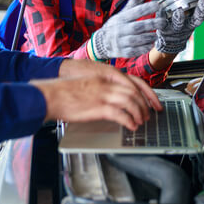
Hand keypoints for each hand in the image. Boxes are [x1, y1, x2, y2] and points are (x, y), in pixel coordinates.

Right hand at [31, 66, 161, 129]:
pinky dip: (129, 120)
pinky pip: (121, 114)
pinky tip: (131, 126)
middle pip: (135, 92)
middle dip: (145, 104)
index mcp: (105, 77)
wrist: (50, 95)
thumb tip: (111, 99)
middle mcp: (107, 84)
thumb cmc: (64, 93)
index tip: (153, 101)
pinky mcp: (99, 107)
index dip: (147, 93)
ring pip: (131, 102)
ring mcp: (103, 95)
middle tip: (148, 114)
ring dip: (139, 113)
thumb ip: (101, 88)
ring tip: (141, 121)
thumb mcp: (87, 85)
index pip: (134, 82)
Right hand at [91, 0, 164, 58]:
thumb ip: (133, 2)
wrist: (101, 42)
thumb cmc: (116, 25)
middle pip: (137, 26)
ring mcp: (121, 41)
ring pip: (136, 40)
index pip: (135, 11)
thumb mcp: (123, 13)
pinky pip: (133, 51)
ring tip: (158, 35)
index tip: (157, 5)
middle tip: (163, 22)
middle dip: (151, 24)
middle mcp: (120, 29)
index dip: (146, 8)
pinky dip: (142, 49)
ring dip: (148, 37)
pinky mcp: (122, 52)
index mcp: (122, 18)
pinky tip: (150, 45)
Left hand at [155, 0, 203, 53]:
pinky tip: (161, 11)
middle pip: (197, 19)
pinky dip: (162, 17)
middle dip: (201, 10)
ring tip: (179, 11)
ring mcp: (177, 28)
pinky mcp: (165, 30)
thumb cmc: (182, 24)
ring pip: (179, 24)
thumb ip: (191, 2)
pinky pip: (163, 24)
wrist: (171, 42)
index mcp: (196, 19)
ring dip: (179, 18)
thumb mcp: (190, 15)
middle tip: (203, 0)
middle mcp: (189, 25)